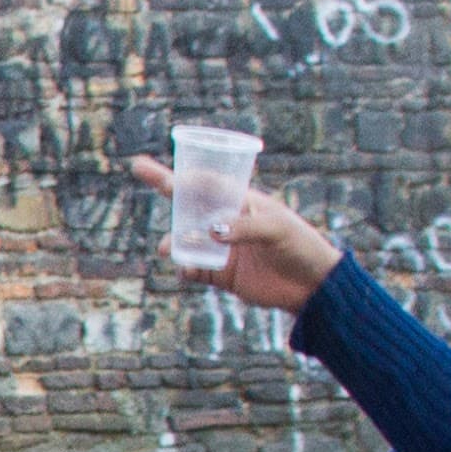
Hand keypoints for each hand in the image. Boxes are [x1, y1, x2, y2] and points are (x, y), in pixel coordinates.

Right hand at [127, 157, 344, 311]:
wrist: (312, 286)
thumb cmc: (301, 246)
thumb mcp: (277, 229)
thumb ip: (245, 228)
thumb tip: (211, 232)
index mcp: (242, 201)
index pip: (207, 181)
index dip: (183, 171)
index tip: (161, 165)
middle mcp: (227, 221)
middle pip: (188, 202)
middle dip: (164, 185)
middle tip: (138, 167)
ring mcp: (222, 247)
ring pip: (186, 238)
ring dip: (174, 239)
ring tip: (170, 248)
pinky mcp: (221, 274)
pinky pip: (193, 268)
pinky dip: (185, 268)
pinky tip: (186, 269)